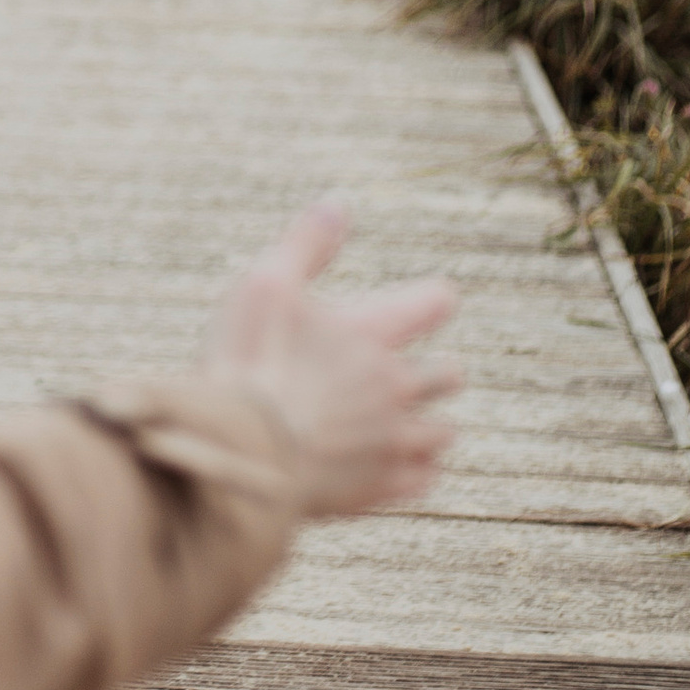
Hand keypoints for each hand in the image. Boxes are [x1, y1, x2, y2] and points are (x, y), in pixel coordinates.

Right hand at [204, 199, 458, 520]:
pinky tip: (405, 468)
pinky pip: (423, 480)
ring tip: (416, 424)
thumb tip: (339, 203)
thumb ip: (306, 243)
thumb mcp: (265, 285)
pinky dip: (419, 472)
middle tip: (422, 371)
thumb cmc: (249, 364)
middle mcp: (396, 386)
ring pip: (442, 432)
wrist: (241, 454)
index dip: (434, 299)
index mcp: (373, 332)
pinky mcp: (381, 487)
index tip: (435, 300)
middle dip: (438, 371)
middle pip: (447, 375)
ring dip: (433, 424)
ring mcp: (392, 441)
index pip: (432, 303)